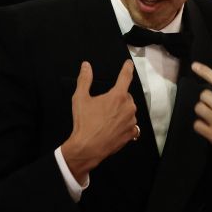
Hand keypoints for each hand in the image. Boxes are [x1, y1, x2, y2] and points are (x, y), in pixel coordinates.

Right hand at [60, 60, 137, 180]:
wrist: (88, 147)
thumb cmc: (84, 123)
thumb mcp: (80, 98)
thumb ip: (84, 80)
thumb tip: (86, 66)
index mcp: (117, 96)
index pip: (125, 77)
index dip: (127, 68)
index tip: (129, 64)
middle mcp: (128, 107)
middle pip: (125, 96)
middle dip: (117, 98)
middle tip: (103, 106)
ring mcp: (131, 121)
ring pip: (129, 110)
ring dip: (121, 111)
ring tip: (106, 119)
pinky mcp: (131, 133)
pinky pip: (131, 125)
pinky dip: (125, 124)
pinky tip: (114, 128)